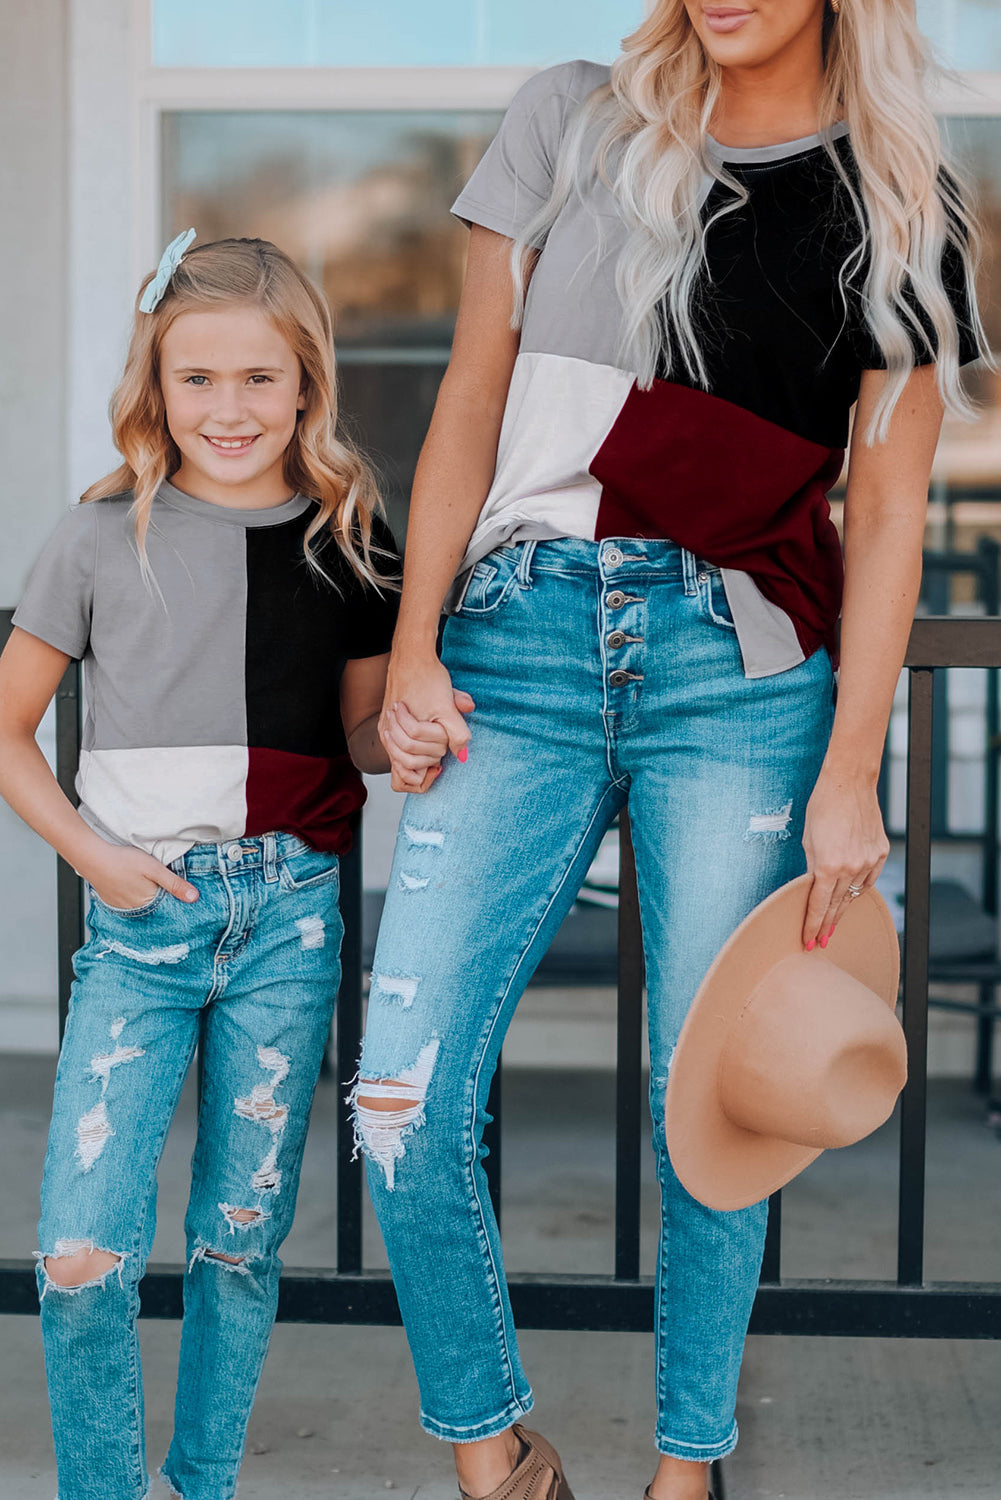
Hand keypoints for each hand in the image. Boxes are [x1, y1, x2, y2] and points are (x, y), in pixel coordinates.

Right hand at [83, 842, 198, 909]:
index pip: (168, 906)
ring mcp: (122, 906)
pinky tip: (131, 883)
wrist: (93, 857)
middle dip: (161, 896)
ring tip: (143, 881)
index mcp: (148, 902)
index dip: (175, 898)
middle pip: (155, 905)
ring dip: (146, 895)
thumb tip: (194, 898)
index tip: (179, 892)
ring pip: (141, 903)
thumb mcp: (155, 869)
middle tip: (159, 883)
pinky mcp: (112, 900)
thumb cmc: (123, 861)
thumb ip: (175, 884)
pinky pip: (127, 901)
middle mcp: (135, 909)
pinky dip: (132, 894)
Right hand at [378, 653, 474, 793]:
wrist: (413, 658)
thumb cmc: (428, 679)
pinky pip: (395, 753)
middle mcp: (388, 733)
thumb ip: (458, 734)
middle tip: (440, 743)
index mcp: (402, 730)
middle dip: (429, 757)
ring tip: (432, 743)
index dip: (432, 761)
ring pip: (399, 761)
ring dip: (419, 757)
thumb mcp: (449, 707)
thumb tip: (463, 757)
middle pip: (408, 761)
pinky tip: (425, 746)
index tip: (444, 753)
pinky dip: (410, 755)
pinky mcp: (386, 726)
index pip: (415, 763)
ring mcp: (385, 730)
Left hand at [801, 767, 888, 949]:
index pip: (819, 905)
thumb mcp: (808, 840)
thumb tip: (812, 888)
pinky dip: (859, 888)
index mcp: (828, 865)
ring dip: (843, 909)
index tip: (809, 942)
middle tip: (819, 942)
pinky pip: (869, 878)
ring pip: (854, 894)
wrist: (849, 783)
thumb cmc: (822, 807)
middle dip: (827, 925)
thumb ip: (811, 867)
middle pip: (837, 905)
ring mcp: (869, 860)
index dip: (813, 925)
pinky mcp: (881, 852)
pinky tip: (850, 898)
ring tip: (833, 925)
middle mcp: (851, 867)